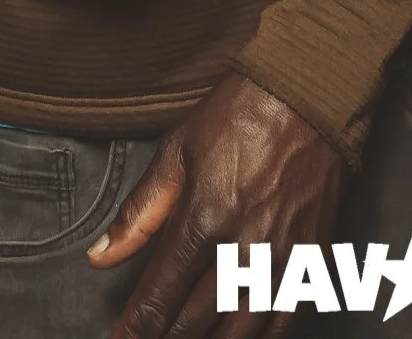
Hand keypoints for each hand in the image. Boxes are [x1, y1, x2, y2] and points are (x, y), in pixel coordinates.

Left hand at [88, 73, 344, 337]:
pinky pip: (282, 321)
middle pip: (196, 322)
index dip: (136, 327)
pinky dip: (257, 338)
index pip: (160, 295)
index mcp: (204, 219)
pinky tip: (238, 338)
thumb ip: (139, 212)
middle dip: (166, 338)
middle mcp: (242, 249)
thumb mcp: (176, 152)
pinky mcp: (310, 261)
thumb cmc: (240, 116)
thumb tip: (101, 255)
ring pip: (239, 332)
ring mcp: (280, 260)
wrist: (306, 96)